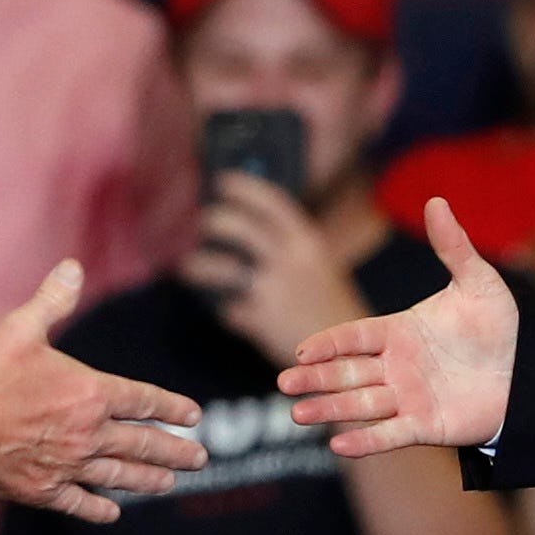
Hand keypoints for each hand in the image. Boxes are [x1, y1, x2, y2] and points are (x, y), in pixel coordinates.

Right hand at [0, 260, 208, 522]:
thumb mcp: (22, 327)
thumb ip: (52, 301)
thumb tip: (73, 267)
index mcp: (91, 392)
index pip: (144, 401)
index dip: (171, 408)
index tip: (194, 416)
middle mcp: (88, 433)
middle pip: (142, 444)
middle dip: (175, 452)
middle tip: (200, 458)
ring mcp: (69, 465)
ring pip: (119, 476)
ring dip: (148, 480)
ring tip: (169, 483)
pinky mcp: (44, 490)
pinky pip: (80, 503)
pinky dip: (99, 508)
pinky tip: (112, 512)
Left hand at [180, 169, 368, 364]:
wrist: (346, 353)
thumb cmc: (328, 305)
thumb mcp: (318, 265)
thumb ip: (289, 247)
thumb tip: (247, 229)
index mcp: (308, 241)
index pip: (270, 201)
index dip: (243, 187)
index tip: (221, 181)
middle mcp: (290, 259)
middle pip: (238, 227)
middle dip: (214, 222)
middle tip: (203, 223)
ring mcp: (274, 289)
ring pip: (219, 268)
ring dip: (198, 266)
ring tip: (188, 267)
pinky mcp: (261, 320)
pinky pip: (228, 310)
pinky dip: (225, 311)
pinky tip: (229, 312)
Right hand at [278, 198, 517, 455]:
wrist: (531, 369)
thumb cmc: (501, 325)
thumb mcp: (477, 281)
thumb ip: (452, 246)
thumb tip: (435, 200)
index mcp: (399, 331)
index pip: (354, 337)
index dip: (327, 344)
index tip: (301, 351)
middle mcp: (396, 366)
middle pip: (347, 373)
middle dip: (315, 379)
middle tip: (284, 384)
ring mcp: (408, 398)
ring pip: (360, 404)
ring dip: (329, 410)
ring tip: (298, 414)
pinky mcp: (425, 426)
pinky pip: (390, 434)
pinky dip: (365, 441)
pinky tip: (338, 446)